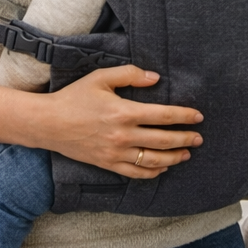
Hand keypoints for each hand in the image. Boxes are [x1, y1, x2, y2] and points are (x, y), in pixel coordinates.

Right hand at [41, 65, 203, 179]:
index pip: (163, 116)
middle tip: (198, 138)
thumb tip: (155, 78)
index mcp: (123, 112)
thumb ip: (130, 74)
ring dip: (174, 158)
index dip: (184, 116)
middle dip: (185, 139)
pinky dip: (153, 172)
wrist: (49, 123)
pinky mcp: (108, 164)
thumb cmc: (75, 97)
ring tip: (186, 154)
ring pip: (153, 160)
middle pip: (163, 140)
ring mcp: (115, 153)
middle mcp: (123, 136)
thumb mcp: (101, 78)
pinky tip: (163, 167)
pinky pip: (136, 173)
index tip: (198, 116)